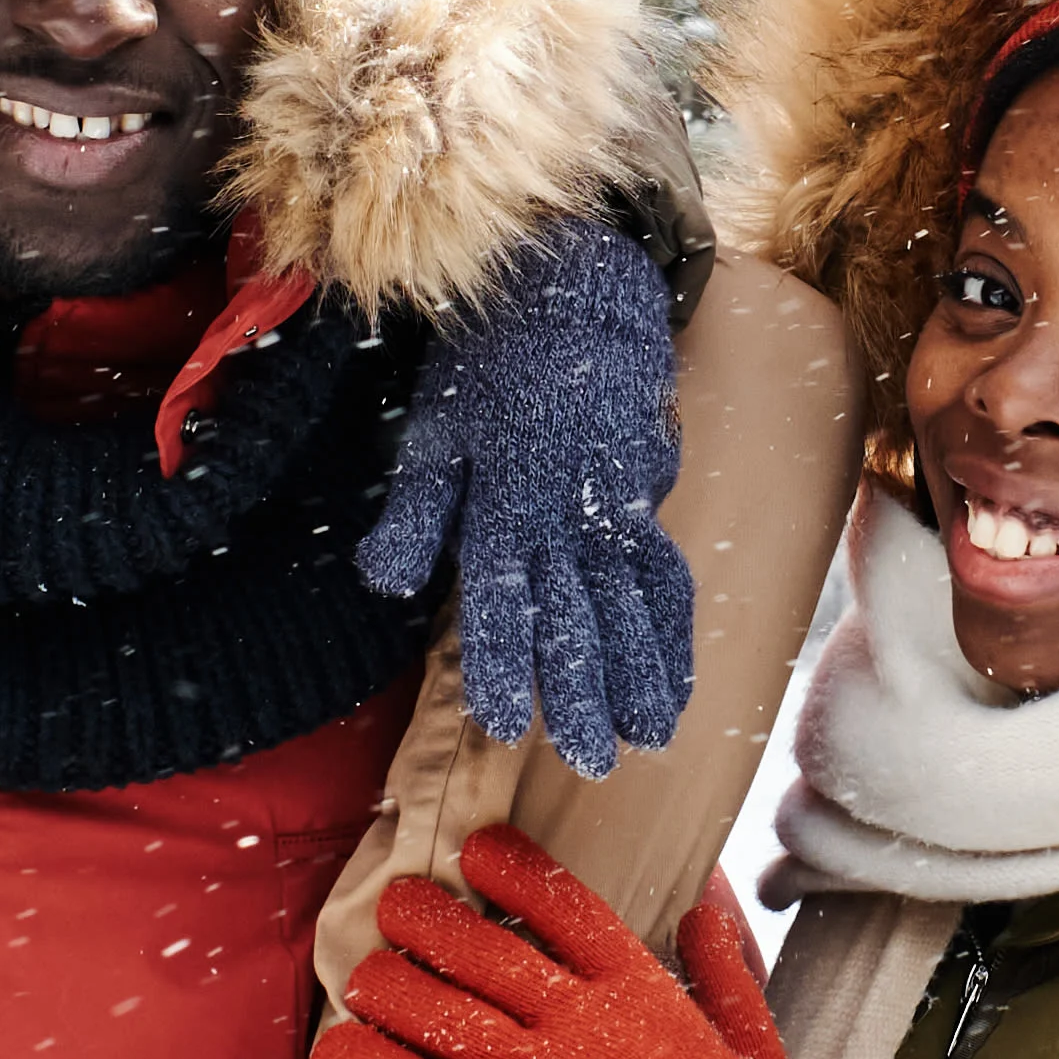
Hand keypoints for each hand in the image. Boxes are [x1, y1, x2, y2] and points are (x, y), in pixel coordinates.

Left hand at [309, 827, 803, 1058]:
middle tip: (399, 905)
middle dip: (424, 914)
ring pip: (429, 1003)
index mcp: (639, 992)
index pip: (561, 901)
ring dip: (384, 980)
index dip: (511, 865)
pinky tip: (335, 1053)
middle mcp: (575, 1022)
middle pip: (476, 942)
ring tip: (367, 973)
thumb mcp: (760, 1053)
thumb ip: (728, 971)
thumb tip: (707, 901)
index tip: (477, 850)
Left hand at [358, 218, 695, 773]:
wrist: (571, 298)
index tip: (507, 724)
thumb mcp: (433, 433)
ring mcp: (614, 513)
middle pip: (578, 621)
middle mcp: (564, 520)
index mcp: (502, 507)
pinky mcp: (647, 503)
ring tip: (647, 739)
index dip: (505, 666)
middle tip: (592, 761)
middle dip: (585, 696)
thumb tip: (380, 582)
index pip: (502, 603)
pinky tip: (677, 684)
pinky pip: (666, 579)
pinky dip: (674, 634)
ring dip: (641, 677)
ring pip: (632, 610)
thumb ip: (411, 515)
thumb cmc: (487, 370)